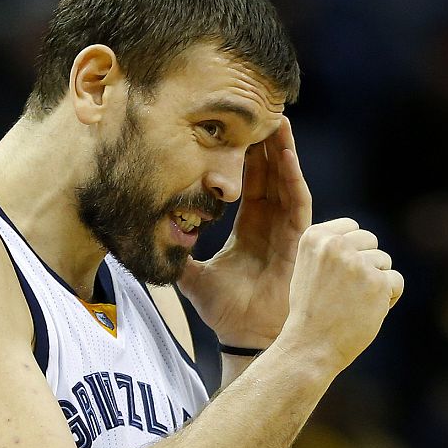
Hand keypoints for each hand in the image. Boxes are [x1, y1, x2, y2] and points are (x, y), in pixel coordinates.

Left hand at [178, 116, 310, 347]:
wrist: (247, 337)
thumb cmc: (227, 312)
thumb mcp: (193, 279)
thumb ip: (179, 259)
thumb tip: (149, 244)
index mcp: (249, 229)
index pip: (249, 183)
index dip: (245, 156)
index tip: (235, 127)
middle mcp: (270, 225)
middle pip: (270, 174)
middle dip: (266, 143)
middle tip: (259, 109)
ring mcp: (287, 231)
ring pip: (286, 181)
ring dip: (283, 151)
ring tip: (278, 120)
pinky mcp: (299, 240)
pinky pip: (298, 202)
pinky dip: (293, 176)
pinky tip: (286, 154)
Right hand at [276, 218, 403, 378]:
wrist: (310, 346)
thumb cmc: (311, 311)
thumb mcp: (309, 267)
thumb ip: (330, 248)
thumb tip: (360, 236)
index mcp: (315, 236)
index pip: (352, 228)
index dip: (353, 252)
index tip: (337, 276)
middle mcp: (336, 245)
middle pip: (371, 242)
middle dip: (367, 264)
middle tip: (348, 292)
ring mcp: (358, 263)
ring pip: (384, 262)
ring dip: (377, 283)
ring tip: (354, 304)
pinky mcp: (378, 283)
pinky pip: (396, 281)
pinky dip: (389, 297)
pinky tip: (367, 311)